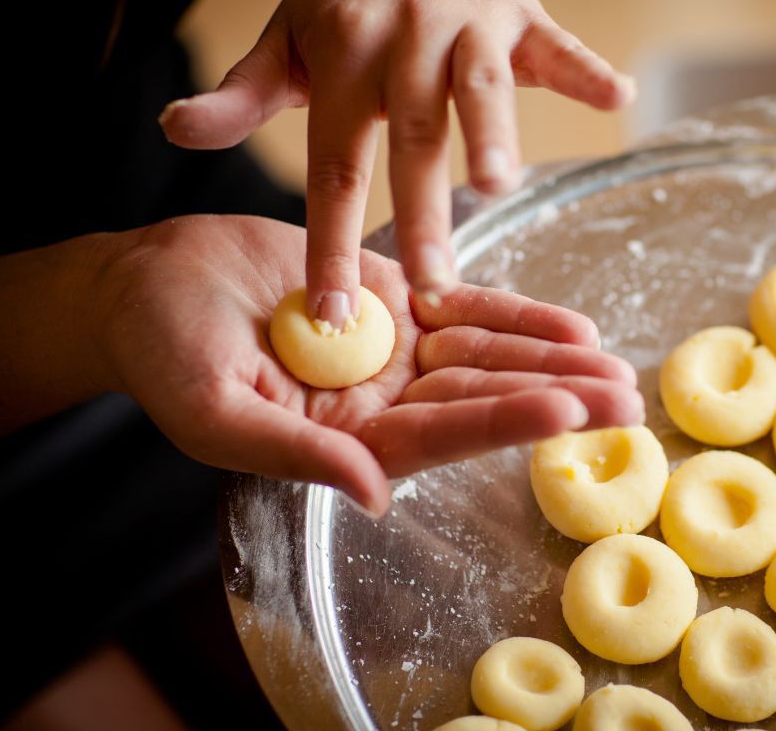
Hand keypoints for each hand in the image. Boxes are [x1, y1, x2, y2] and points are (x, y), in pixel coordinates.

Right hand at [94, 215, 642, 516]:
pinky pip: (463, 306)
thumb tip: (376, 495)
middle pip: (483, 398)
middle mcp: (382, 400)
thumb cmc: (163, 352)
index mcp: (346, 439)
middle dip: (555, 395)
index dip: (503, 422)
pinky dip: (513, 312)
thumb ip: (297, 453)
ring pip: (486, 354)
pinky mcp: (391, 296)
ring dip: (550, 356)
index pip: (440, 435)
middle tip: (626, 397)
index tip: (566, 412)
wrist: (149, 282)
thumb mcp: (215, 409)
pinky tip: (567, 325)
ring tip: (613, 359)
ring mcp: (392, 348)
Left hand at [160, 0, 634, 324]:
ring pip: (481, 84)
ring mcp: (467, 25)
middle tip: (431, 286)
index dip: (332, 241)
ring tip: (500, 184)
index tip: (333, 313)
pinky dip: (587, 70)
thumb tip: (171, 128)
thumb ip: (240, 93)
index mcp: (343, 57)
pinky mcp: (521, 16)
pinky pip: (558, 44)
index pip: (335, 164)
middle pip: (412, 137)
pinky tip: (618, 97)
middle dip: (422, 211)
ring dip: (495, 130)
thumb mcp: (285, 39)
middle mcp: (404, 41)